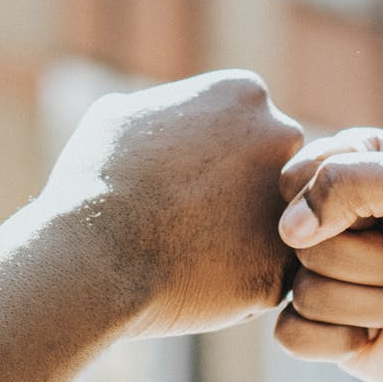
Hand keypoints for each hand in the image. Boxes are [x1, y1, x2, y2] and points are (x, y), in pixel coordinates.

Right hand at [42, 70, 303, 337]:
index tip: (178, 180)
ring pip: (279, 228)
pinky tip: (193, 285)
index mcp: (244, 94)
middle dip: (242, 197)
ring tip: (190, 254)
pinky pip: (266, 279)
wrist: (92, 258)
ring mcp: (290, 204)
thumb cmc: (94, 183)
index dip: (213, 159)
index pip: (250, 127)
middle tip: (188, 220)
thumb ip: (157, 110)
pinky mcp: (282, 269)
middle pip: (275, 172)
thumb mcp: (115, 118)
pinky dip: (236, 287)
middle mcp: (282, 138)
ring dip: (246, 241)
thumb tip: (159, 117)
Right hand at [275, 129, 382, 381]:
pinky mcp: (311, 326)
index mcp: (351, 166)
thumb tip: (289, 230)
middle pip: (298, 235)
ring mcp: (315, 273)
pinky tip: (374, 336)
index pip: (302, 174)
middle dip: (365, 256)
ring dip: (366, 300)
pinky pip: (291, 333)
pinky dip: (342, 338)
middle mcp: (326, 218)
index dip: (347, 200)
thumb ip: (350, 178)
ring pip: (301, 288)